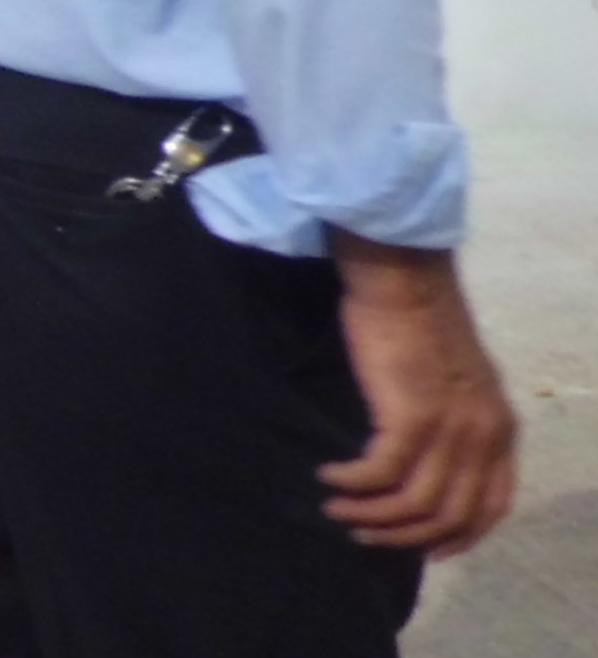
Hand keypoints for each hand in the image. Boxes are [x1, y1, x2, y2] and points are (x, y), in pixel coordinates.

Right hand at [320, 236, 517, 556]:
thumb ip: (453, 421)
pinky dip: (353, 484)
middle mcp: (484, 434)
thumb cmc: (419, 321)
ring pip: (416, 503)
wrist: (404, 279)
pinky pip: (381, 473)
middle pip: (451, 515)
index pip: (492, 506)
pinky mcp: (413, 417)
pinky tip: (328, 475)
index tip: (421, 549)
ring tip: (336, 509)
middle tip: (362, 535)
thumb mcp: (456, 380)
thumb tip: (422, 462)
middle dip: (404, 537)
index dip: (458, 537)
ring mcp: (451, 428)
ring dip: (372, 517)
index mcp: (500, 428)